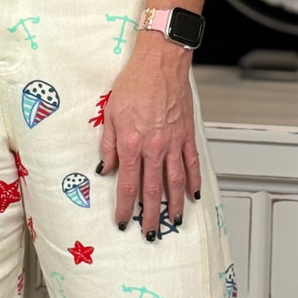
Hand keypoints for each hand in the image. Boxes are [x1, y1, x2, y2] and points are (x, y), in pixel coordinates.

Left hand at [99, 33, 201, 236]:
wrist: (160, 63)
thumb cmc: (134, 82)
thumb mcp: (111, 113)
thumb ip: (108, 144)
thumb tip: (104, 168)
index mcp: (132, 143)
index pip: (127, 184)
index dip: (124, 206)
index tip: (122, 221)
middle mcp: (154, 147)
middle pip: (152, 190)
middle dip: (150, 216)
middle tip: (150, 234)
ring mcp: (173, 142)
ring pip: (175, 182)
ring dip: (174, 205)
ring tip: (173, 222)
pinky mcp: (187, 135)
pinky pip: (192, 163)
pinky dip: (193, 181)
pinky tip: (193, 195)